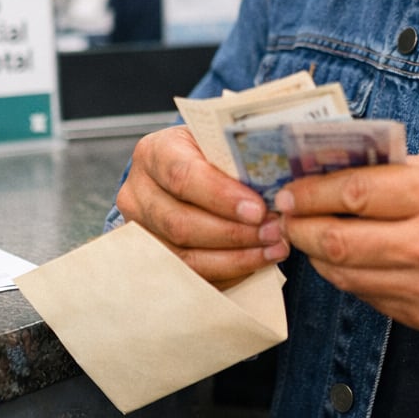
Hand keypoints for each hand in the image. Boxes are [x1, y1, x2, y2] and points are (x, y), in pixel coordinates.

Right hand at [114, 124, 288, 286]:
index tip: (258, 210)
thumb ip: (238, 158)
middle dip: (233, 233)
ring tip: (272, 250)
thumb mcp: (218, 142)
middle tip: (275, 233)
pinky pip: (188, 275)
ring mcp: (139, 230)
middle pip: (180, 223)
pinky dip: (226, 273)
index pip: (182, 176)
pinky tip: (255, 263)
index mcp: (154, 153)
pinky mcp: (150, 259)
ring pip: (183, 256)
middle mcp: (138, 192)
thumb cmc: (207, 154)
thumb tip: (280, 184)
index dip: (221, 197)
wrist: (183, 171)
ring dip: (235, 258)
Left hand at [274, 151, 418, 381]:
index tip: (289, 188)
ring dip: (316, 253)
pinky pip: (367, 296)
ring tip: (309, 234)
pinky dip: (347, 275)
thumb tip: (337, 167)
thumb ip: (397, 170)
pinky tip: (346, 258)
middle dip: (300, 225)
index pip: (355, 192)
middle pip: (338, 239)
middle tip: (287, 213)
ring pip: (343, 274)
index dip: (311, 190)